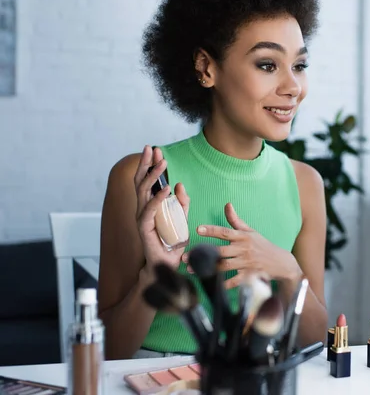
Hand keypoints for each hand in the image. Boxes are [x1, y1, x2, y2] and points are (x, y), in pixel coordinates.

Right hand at [134, 146, 189, 273]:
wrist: (167, 264)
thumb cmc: (173, 242)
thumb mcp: (182, 219)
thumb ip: (182, 203)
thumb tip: (179, 184)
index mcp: (151, 205)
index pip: (149, 181)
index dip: (151, 165)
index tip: (156, 150)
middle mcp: (144, 209)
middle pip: (142, 181)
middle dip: (147, 164)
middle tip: (153, 148)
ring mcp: (143, 218)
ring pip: (144, 192)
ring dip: (153, 176)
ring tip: (163, 164)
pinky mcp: (145, 228)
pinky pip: (150, 210)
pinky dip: (158, 199)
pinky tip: (166, 189)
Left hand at [189, 203, 301, 288]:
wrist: (281, 262)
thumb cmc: (263, 245)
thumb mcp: (251, 231)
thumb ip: (236, 220)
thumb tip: (227, 204)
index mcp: (243, 237)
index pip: (225, 232)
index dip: (211, 230)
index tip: (198, 229)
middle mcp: (244, 249)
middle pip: (220, 251)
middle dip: (202, 254)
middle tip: (186, 256)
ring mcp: (246, 263)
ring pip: (224, 266)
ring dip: (207, 269)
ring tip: (191, 270)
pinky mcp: (249, 276)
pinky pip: (234, 281)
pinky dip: (223, 284)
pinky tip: (210, 284)